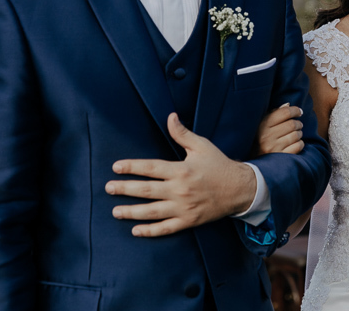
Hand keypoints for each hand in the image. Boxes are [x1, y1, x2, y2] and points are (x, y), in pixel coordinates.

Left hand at [106, 113, 255, 236]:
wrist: (240, 189)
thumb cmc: (219, 165)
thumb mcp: (202, 146)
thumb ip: (182, 134)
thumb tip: (170, 116)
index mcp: (182, 170)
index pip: (151, 168)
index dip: (132, 167)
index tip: (116, 167)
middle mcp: (180, 190)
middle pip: (146, 190)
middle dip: (125, 189)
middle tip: (108, 188)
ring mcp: (184, 208)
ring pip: (152, 212)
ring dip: (131, 212)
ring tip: (115, 211)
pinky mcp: (189, 221)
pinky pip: (166, 228)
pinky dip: (150, 231)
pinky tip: (136, 230)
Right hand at [255, 103, 303, 154]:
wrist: (254, 163)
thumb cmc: (260, 138)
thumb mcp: (263, 124)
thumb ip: (274, 113)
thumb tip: (288, 105)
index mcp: (263, 125)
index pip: (284, 113)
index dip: (295, 110)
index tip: (299, 112)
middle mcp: (267, 136)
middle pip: (292, 124)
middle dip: (298, 123)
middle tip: (298, 124)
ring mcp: (274, 148)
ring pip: (296, 135)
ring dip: (299, 133)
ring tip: (296, 134)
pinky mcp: (280, 158)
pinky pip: (298, 146)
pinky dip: (300, 143)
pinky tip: (296, 143)